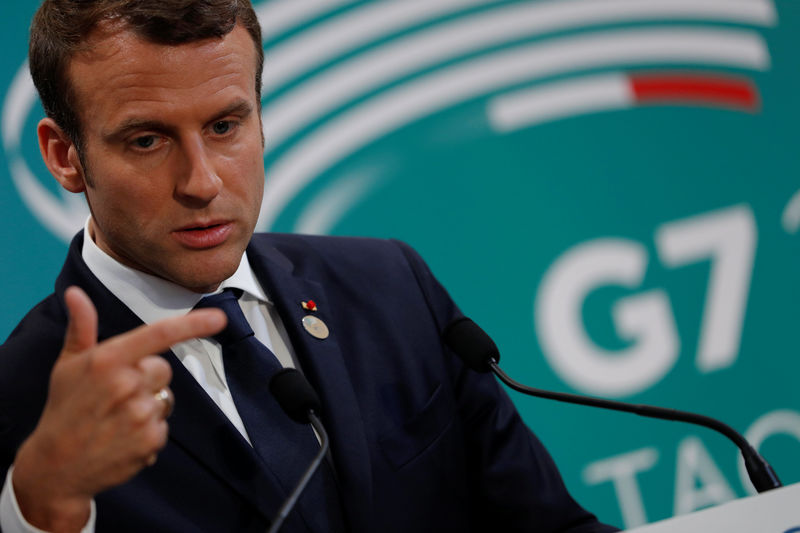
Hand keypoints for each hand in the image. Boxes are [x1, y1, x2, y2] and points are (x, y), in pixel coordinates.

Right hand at [11, 286, 225, 531]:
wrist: (55, 467)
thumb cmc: (64, 409)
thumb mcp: (66, 365)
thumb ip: (81, 327)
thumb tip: (74, 293)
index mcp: (107, 360)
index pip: (159, 335)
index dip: (193, 325)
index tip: (220, 318)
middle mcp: (127, 384)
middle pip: (162, 369)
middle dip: (146, 378)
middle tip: (115, 395)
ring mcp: (140, 414)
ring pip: (165, 398)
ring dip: (148, 406)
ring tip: (116, 419)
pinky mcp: (151, 441)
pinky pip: (164, 426)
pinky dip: (148, 432)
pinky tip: (122, 438)